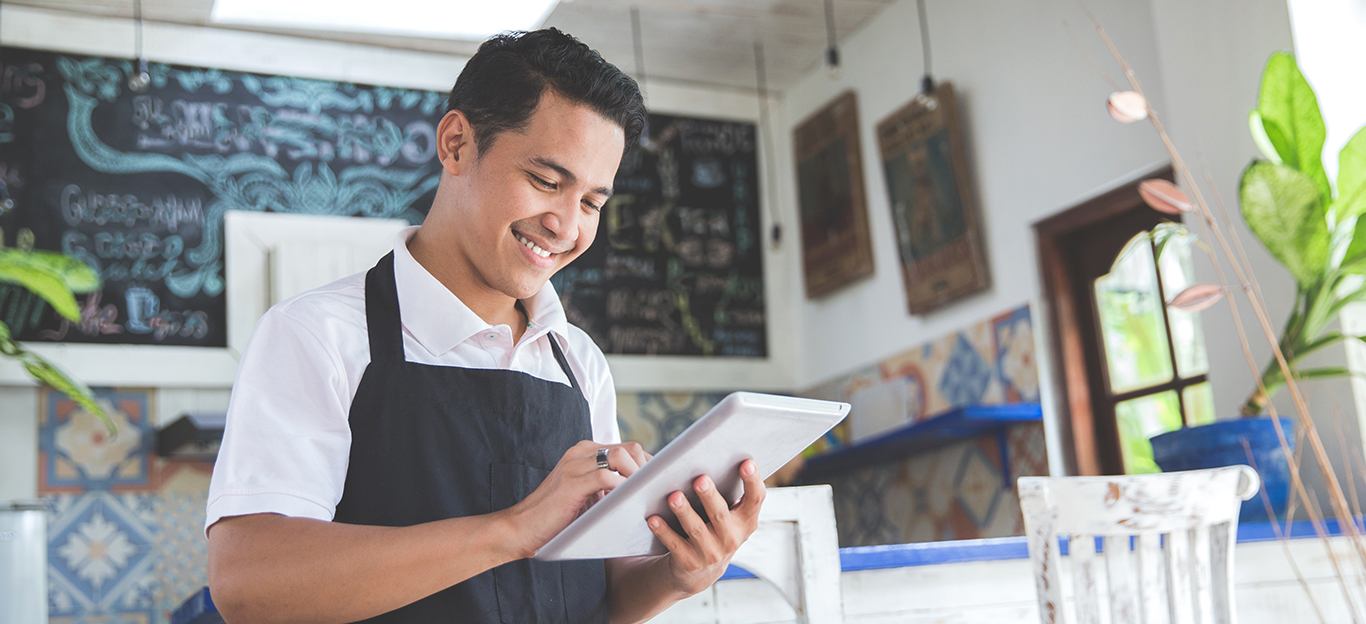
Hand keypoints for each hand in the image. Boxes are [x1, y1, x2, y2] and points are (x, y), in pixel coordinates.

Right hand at [504, 440, 651, 558]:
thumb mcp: (588, 496)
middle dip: (647, 469)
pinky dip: (621, 488)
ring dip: (638, 477)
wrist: (522, 529)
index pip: (628, 448)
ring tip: (644, 497)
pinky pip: (606, 476)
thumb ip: (608, 487)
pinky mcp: (572, 481)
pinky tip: (627, 502)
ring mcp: (575, 464)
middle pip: (629, 448)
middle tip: (655, 492)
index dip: (647, 465)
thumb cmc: (557, 518)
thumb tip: (642, 493)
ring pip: (620, 457)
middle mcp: (581, 452)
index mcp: (586, 452)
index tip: (658, 484)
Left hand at [647, 459, 765, 594]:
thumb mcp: (729, 515)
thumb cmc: (714, 528)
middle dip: (709, 496)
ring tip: (673, 496)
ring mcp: (711, 553)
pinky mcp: (689, 562)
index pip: (755, 499)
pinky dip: (663, 531)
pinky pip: (674, 544)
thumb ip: (728, 492)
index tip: (747, 463)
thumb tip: (713, 454)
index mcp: (745, 521)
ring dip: (684, 512)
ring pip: (696, 530)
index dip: (753, 481)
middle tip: (700, 479)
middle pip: (720, 514)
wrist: (700, 570)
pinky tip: (653, 518)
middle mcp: (731, 538)